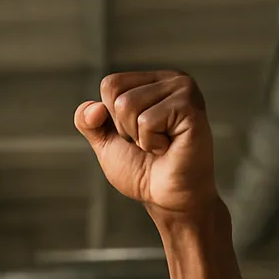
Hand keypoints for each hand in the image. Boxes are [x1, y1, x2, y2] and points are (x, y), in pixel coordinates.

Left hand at [75, 71, 217, 216]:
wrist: (168, 199)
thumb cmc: (143, 171)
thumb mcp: (106, 143)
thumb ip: (88, 121)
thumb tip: (93, 108)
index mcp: (152, 82)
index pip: (110, 84)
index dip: (112, 118)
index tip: (135, 135)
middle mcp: (171, 79)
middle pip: (118, 95)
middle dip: (124, 128)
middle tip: (150, 142)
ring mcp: (184, 89)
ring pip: (129, 104)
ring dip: (138, 136)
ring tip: (160, 145)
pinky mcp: (190, 107)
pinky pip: (147, 120)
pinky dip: (152, 142)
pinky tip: (170, 147)